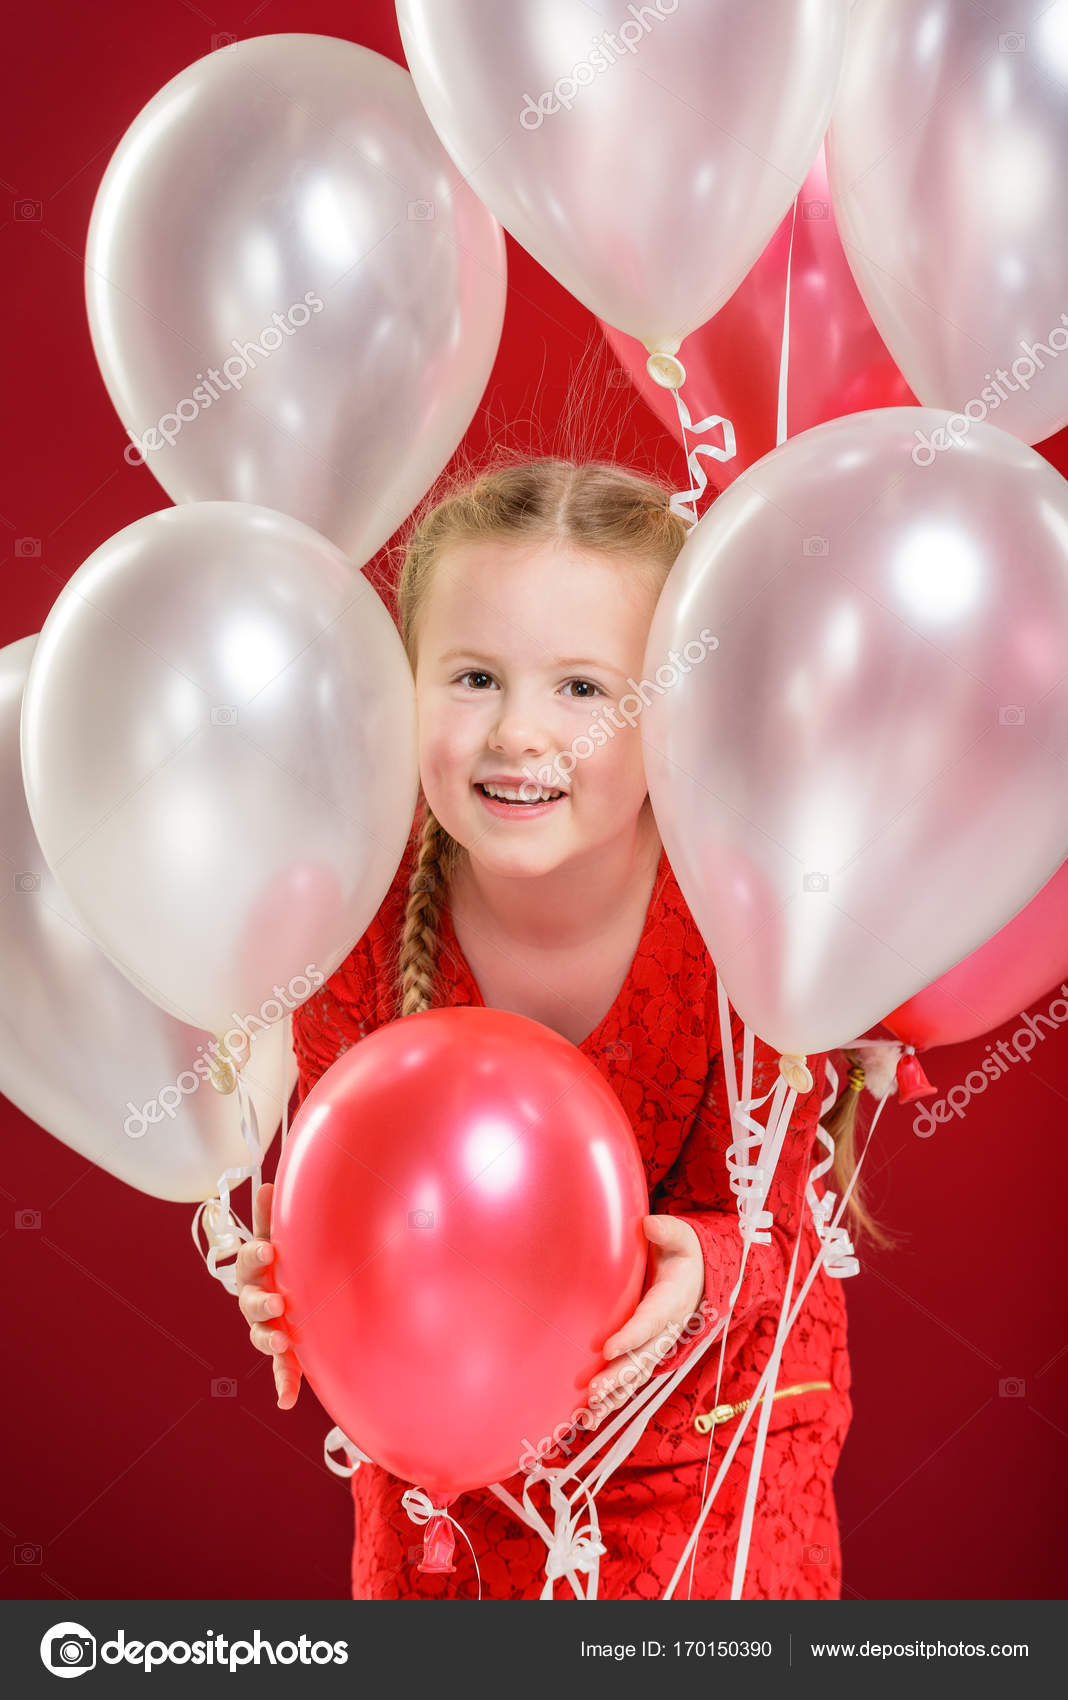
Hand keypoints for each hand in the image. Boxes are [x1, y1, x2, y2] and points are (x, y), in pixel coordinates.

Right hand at [235, 1181, 301, 1408]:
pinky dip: (284, 1383)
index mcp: (254, 1270)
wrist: (292, 1289)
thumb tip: (267, 1183)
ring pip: (261, 1335)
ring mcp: (267, 1326)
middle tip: (277, 1302)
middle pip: (251, 1303)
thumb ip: (270, 1216)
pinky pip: (281, 1368)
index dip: (255, 1255)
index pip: (249, 1261)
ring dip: (270, 1340)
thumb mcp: (277, 1236)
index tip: (268, 1249)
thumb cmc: (282, 1259)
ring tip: (283, 1342)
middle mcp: (255, 1300)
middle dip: (262, 1303)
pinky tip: (286, 1400)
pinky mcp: (283, 1350)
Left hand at [585, 1214, 703, 1426]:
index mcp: (672, 1302)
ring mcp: (655, 1346)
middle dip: (618, 1377)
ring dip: (613, 1396)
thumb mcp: (683, 1237)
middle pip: (641, 1359)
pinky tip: (588, 1419)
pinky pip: (628, 1381)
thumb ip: (668, 1232)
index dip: (631, 1335)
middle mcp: (665, 1331)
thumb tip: (650, 1225)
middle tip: (592, 1392)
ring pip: (634, 1376)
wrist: (699, 1276)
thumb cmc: (683, 1253)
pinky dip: (611, 1401)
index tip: (608, 1347)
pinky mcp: (644, 1353)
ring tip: (587, 1415)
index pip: (650, 1321)